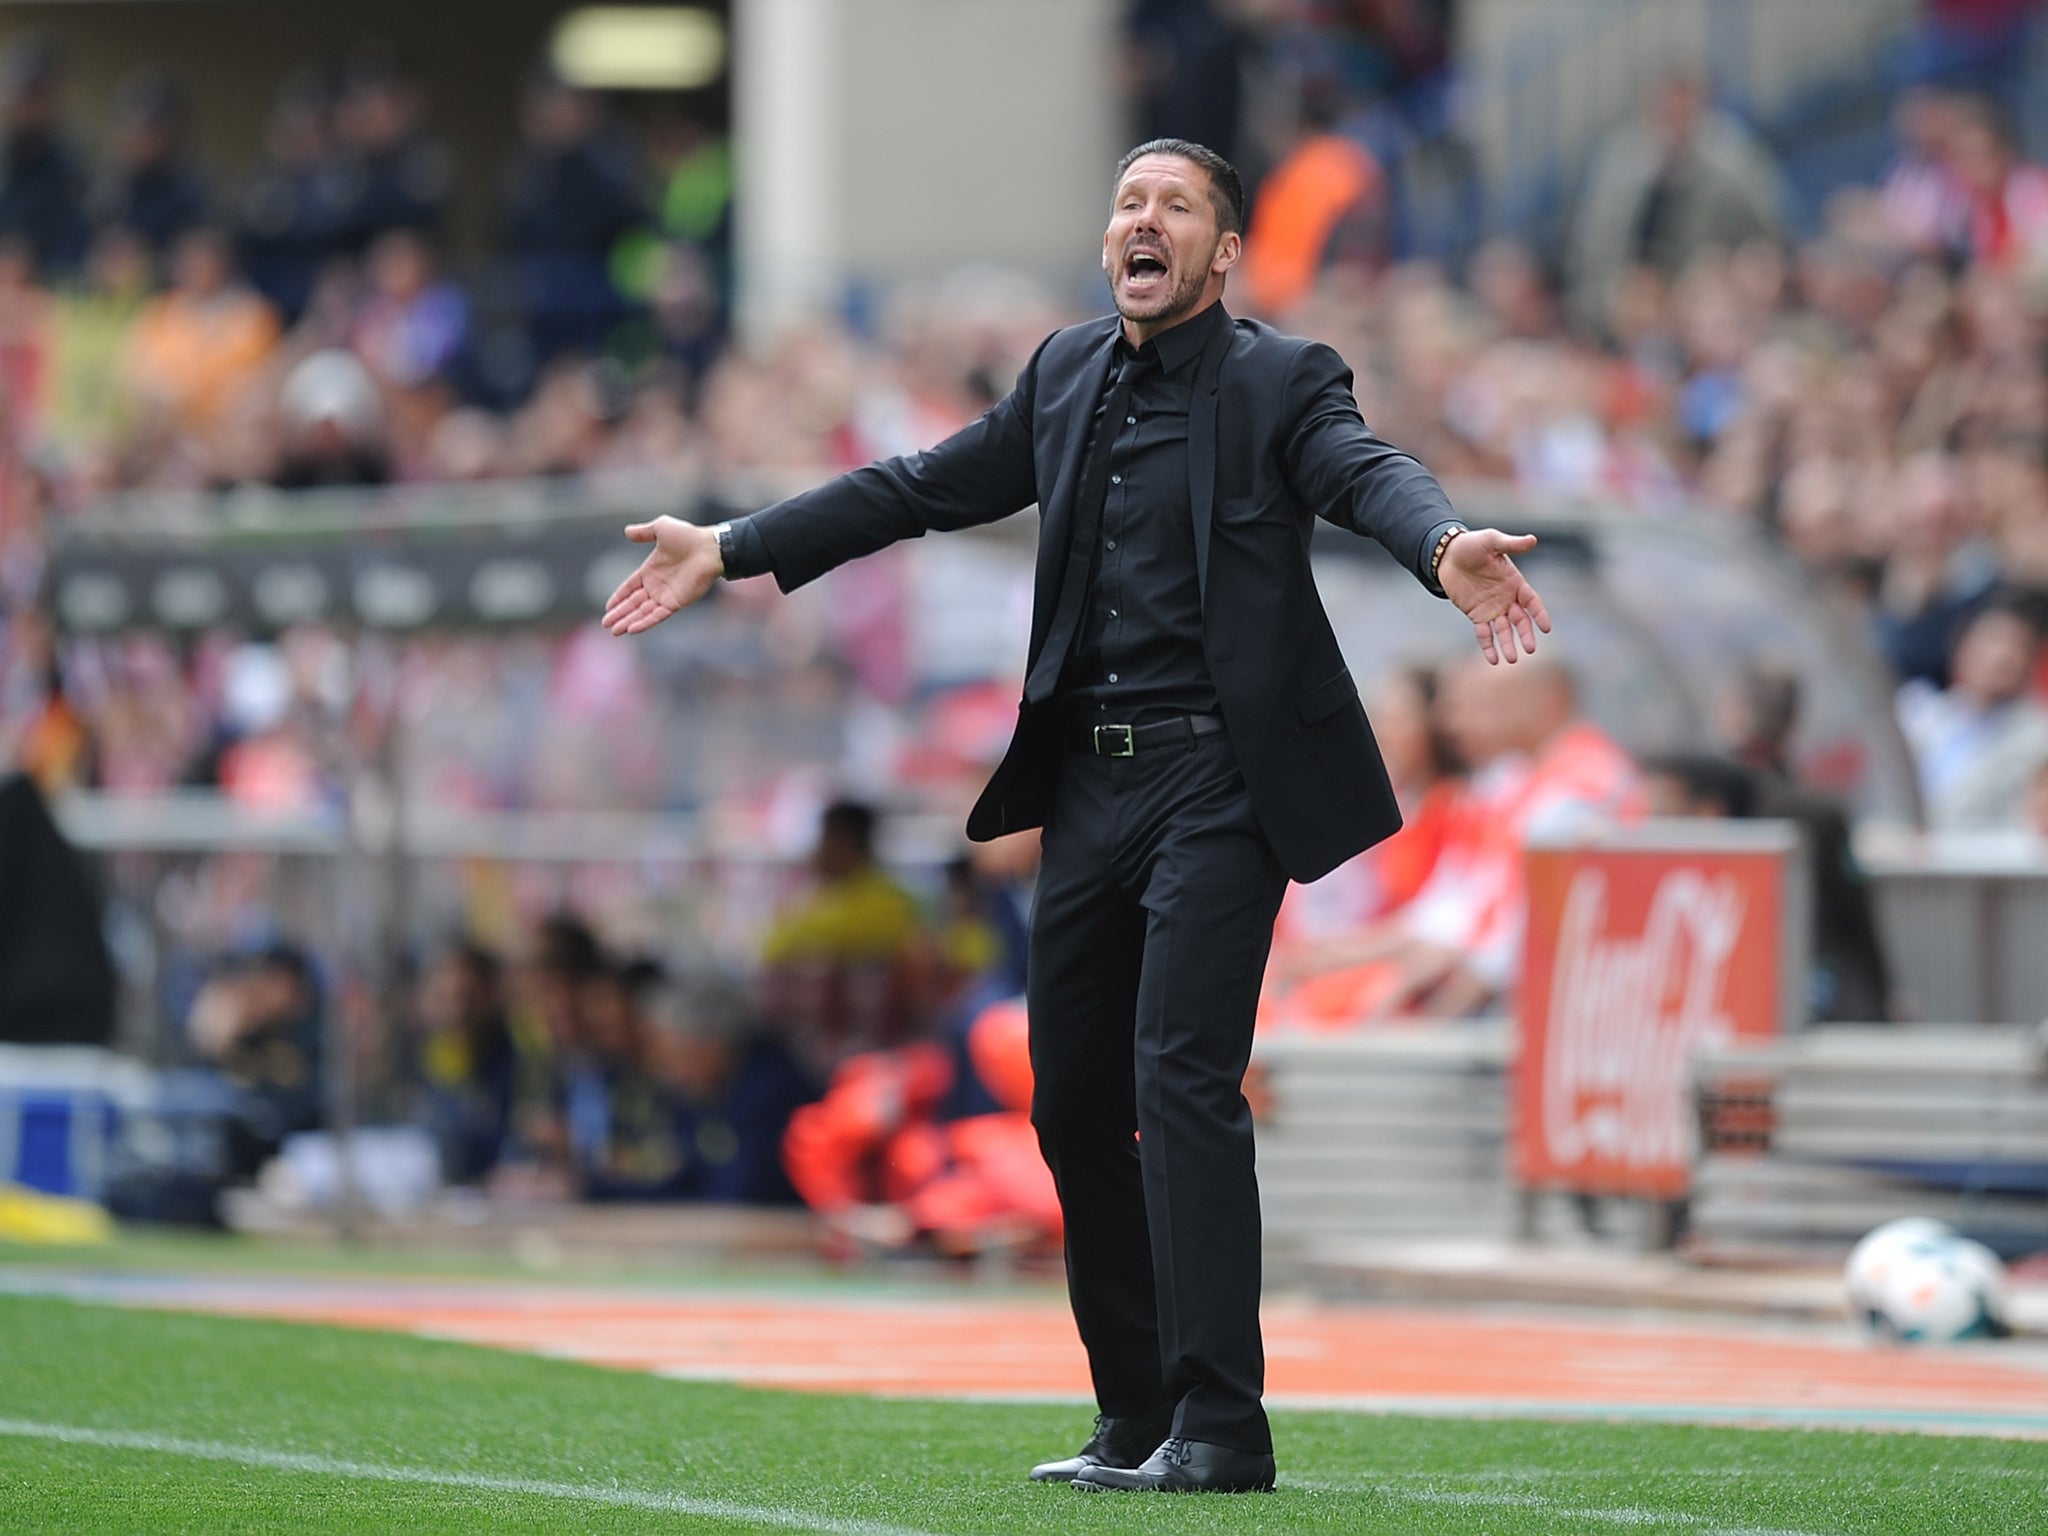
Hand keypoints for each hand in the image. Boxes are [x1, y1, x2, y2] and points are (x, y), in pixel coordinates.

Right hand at [601, 516, 722, 634]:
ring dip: (628, 621)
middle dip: (619, 614)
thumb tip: (627, 531)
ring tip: (614, 631)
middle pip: (633, 603)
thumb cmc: (689, 536)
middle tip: (605, 624)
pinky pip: (657, 615)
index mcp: (651, 571)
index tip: (608, 607)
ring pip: (643, 612)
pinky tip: (632, 629)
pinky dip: (645, 623)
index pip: (630, 587)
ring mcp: (666, 595)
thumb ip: (644, 532)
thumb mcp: (661, 528)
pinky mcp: (676, 603)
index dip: (619, 597)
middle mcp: (657, 586)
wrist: (710, 548)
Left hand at [1439, 528, 1551, 664]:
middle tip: (1531, 649)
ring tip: (1513, 659)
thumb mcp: (1492, 541)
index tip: (1547, 628)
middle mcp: (1507, 598)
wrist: (1447, 555)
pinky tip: (1494, 659)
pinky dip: (1489, 646)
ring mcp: (1492, 608)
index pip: (1532, 601)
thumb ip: (1511, 544)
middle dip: (1526, 635)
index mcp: (1515, 582)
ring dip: (1508, 644)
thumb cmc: (1472, 545)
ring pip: (1504, 630)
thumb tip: (1533, 540)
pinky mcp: (1476, 615)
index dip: (1540, 614)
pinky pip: (1484, 634)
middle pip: (1520, 620)